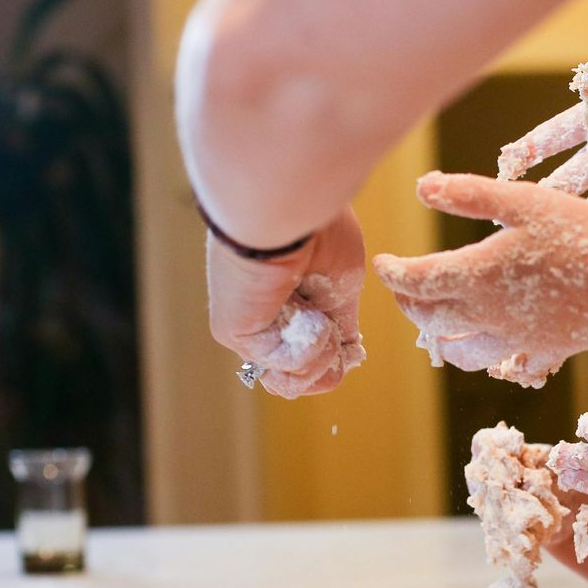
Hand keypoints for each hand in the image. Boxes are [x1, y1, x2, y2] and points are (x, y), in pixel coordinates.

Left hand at [206, 207, 365, 397]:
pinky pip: (288, 365)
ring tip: (318, 316)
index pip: (313, 355)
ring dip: (323, 354)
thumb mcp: (343, 285)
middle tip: (329, 325)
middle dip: (329, 364)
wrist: (289, 207)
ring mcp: (249, 328)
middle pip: (301, 379)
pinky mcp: (236, 331)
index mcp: (290, 303)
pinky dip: (312, 346)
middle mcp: (265, 317)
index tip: (350, 343)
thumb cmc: (318, 229)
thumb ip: (340, 324)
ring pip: (294, 381)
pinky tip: (308, 314)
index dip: (338, 358)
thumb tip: (346, 357)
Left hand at [371, 172, 587, 387]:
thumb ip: (470, 194)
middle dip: (410, 302)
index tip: (384, 262)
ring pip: (458, 351)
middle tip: (404, 287)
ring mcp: (513, 339)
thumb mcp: (526, 202)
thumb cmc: (583, 233)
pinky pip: (497, 361)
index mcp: (476, 275)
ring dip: (439, 336)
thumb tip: (421, 186)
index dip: (392, 272)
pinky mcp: (540, 350)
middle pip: (429, 318)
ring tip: (438, 320)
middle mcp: (486, 314)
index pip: (414, 281)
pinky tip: (486, 335)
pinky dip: (480, 351)